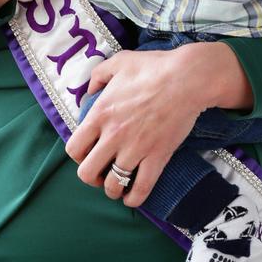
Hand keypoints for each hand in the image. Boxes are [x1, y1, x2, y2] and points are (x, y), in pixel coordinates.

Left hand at [65, 41, 252, 206]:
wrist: (187, 78)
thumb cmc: (152, 67)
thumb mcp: (119, 62)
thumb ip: (99, 76)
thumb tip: (90, 91)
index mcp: (100, 113)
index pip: (73, 148)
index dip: (77, 155)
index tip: (87, 153)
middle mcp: (113, 135)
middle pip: (87, 174)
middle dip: (91, 177)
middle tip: (101, 171)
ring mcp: (135, 149)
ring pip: (113, 186)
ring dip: (112, 189)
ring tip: (117, 183)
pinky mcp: (157, 158)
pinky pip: (141, 190)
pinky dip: (133, 199)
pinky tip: (132, 197)